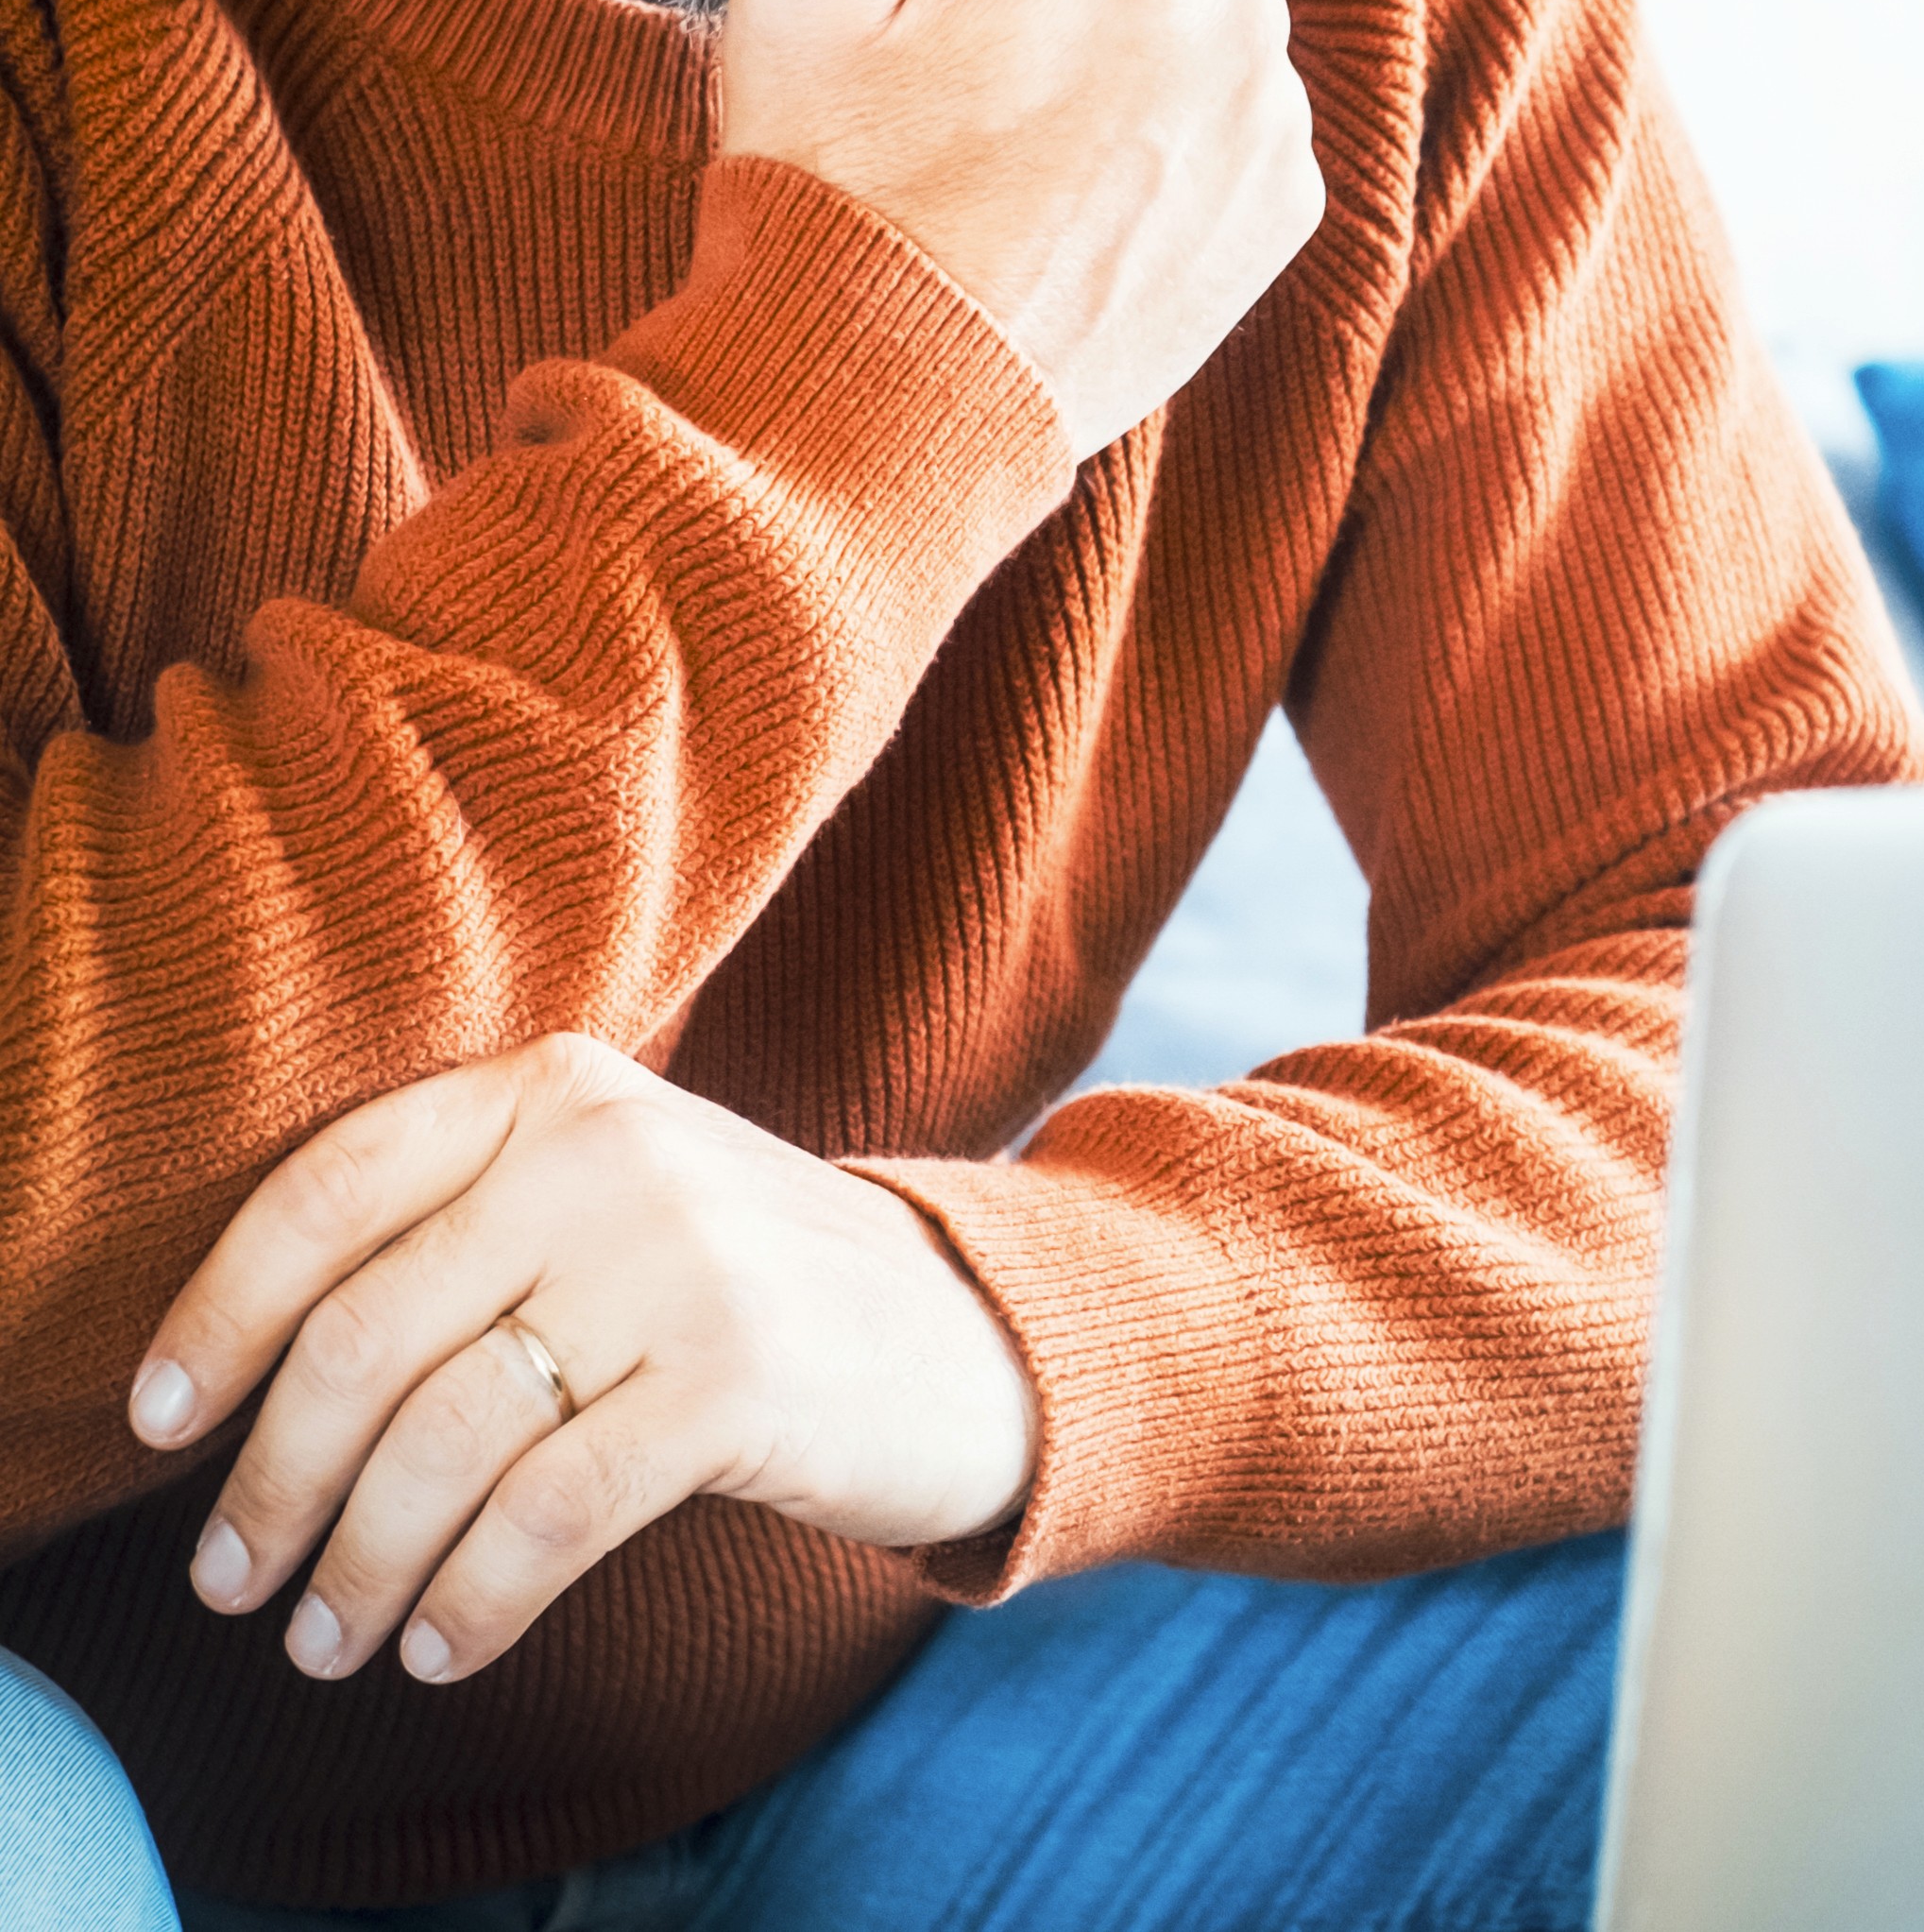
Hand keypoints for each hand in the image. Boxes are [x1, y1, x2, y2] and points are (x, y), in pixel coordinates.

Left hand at [127, 1034, 1038, 1685]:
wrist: (964, 1329)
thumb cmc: (739, 1281)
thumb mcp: (610, 1190)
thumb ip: (463, 1218)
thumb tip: (250, 1366)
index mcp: (555, 1083)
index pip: (330, 1186)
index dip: (218, 1313)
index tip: (158, 1423)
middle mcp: (608, 1150)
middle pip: (365, 1332)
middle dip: (271, 1479)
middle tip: (233, 1582)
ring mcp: (680, 1260)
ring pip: (443, 1438)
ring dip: (358, 1563)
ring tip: (328, 1639)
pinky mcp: (738, 1380)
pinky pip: (548, 1515)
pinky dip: (473, 1598)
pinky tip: (442, 1643)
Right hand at [719, 0, 1324, 462]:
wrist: (883, 408)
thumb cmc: (828, 182)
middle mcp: (1242, 11)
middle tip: (966, 40)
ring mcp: (1274, 121)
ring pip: (1206, 7)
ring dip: (1133, 33)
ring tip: (1014, 128)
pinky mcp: (1286, 214)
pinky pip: (1236, 111)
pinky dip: (1173, 127)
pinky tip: (1075, 186)